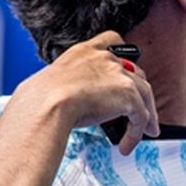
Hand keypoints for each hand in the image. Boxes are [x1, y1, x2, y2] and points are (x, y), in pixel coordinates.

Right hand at [16, 31, 159, 154]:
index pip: (112, 40)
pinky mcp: (129, 95)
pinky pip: (141, 116)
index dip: (123, 54)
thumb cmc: (39, 99)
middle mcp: (105, 59)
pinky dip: (136, 133)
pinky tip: (127, 144)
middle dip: (139, 92)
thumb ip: (69, 85)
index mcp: (84, 52)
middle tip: (137, 109)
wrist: (45, 105)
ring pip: (144, 95)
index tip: (128, 66)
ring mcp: (119, 75)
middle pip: (135, 73)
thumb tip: (66, 102)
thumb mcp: (54, 82)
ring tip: (143, 132)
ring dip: (145, 116)